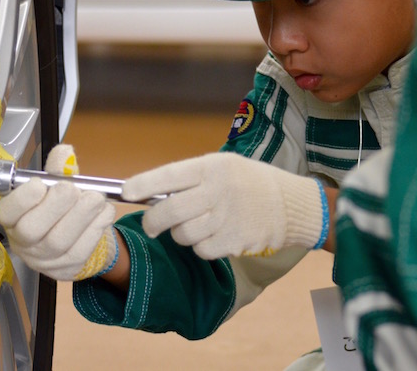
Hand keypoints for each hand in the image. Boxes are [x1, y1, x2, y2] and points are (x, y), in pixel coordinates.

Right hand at [0, 145, 117, 280]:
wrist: (77, 239)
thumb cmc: (60, 208)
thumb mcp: (56, 186)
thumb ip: (58, 170)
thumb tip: (65, 152)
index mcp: (12, 218)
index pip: (6, 212)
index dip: (22, 199)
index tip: (40, 184)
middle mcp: (23, 242)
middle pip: (32, 229)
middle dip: (55, 205)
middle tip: (73, 189)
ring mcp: (45, 259)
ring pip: (59, 240)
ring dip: (81, 215)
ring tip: (96, 198)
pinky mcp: (68, 268)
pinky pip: (81, 249)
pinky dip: (96, 227)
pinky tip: (104, 212)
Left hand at [121, 152, 327, 259]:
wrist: (290, 204)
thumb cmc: (248, 182)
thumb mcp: (222, 166)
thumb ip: (190, 179)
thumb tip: (149, 195)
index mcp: (212, 167)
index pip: (169, 176)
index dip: (143, 185)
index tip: (126, 193)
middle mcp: (217, 191)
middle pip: (168, 211)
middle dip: (153, 221)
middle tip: (151, 225)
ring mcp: (226, 218)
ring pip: (182, 234)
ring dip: (181, 234)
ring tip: (197, 224)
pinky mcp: (233, 241)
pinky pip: (200, 250)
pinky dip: (201, 246)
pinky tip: (214, 235)